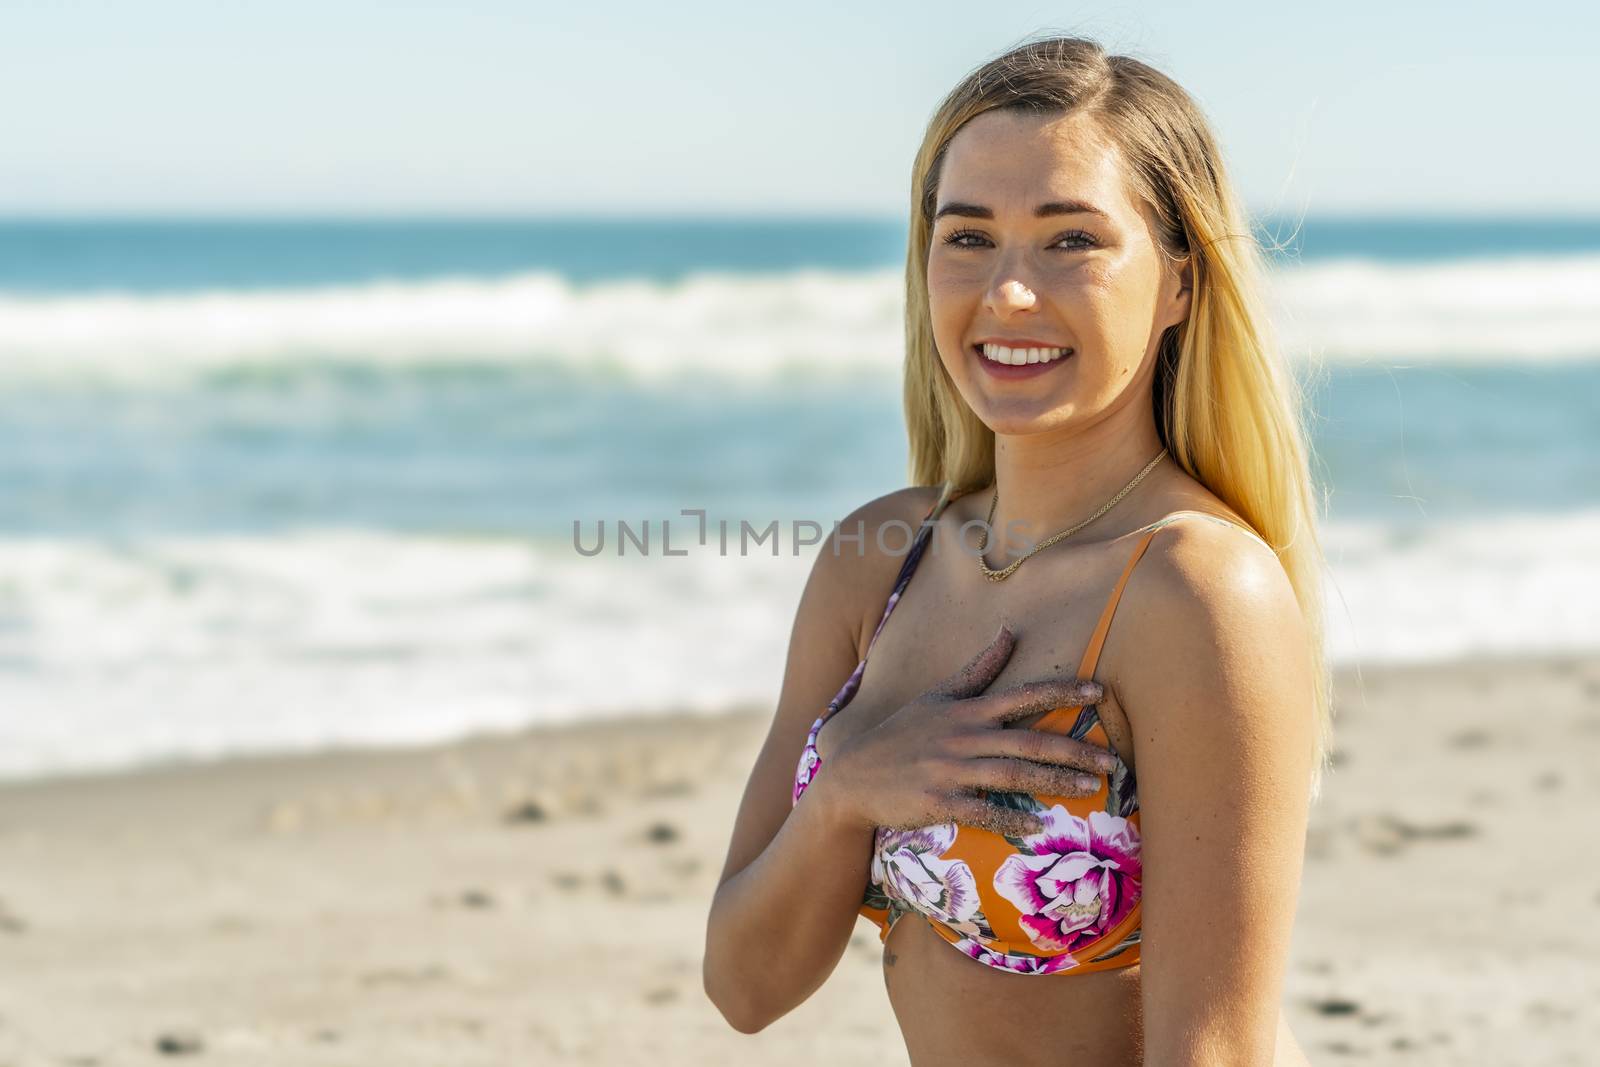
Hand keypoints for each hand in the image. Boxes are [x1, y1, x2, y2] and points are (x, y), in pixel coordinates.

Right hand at [826, 624, 1116, 837]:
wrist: (852, 776)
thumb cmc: (901, 735)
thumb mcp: (938, 696)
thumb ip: (979, 669)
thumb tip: (1010, 630)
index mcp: (966, 711)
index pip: (1021, 695)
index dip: (1062, 692)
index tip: (1099, 692)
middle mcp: (962, 737)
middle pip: (1027, 740)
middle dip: (1073, 749)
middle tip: (1111, 760)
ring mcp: (949, 770)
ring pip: (1012, 774)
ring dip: (1055, 781)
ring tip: (1091, 788)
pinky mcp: (937, 801)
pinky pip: (980, 810)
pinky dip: (1009, 818)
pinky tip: (1038, 827)